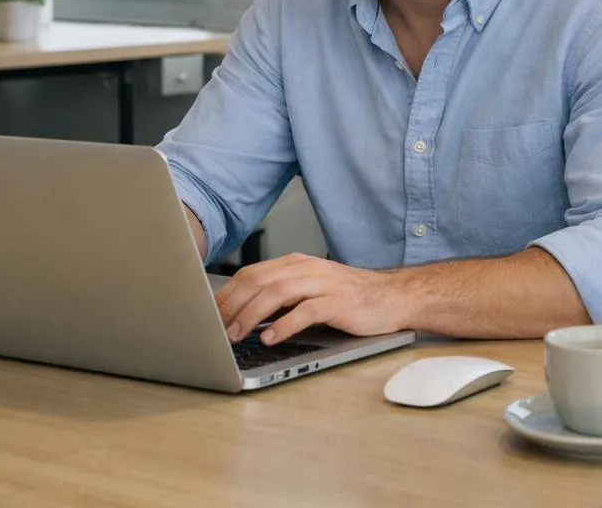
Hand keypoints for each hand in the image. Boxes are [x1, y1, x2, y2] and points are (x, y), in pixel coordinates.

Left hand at [215, 253, 407, 345]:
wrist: (392, 297)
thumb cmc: (348, 298)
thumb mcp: (310, 289)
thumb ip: (281, 295)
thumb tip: (242, 314)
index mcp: (295, 264)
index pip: (250, 274)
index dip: (226, 295)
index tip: (209, 316)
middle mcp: (306, 269)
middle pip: (258, 281)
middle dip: (231, 306)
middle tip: (214, 329)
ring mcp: (322, 283)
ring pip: (276, 293)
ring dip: (250, 316)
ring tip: (235, 336)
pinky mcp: (338, 302)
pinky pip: (305, 311)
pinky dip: (284, 324)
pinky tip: (270, 338)